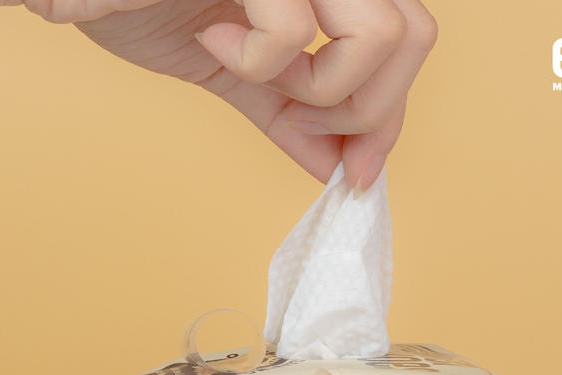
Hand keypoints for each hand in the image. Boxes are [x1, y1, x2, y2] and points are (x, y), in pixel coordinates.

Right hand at [27, 0, 438, 190]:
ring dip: (319, 88)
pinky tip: (213, 36)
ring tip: (257, 73)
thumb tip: (338, 169)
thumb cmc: (145, 6)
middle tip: (301, 117)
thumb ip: (289, 115)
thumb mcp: (236, 71)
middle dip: (368, 110)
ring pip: (380, 35)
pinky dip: (256, 60)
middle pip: (415, 38)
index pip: (409, 42)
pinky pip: (295, 32)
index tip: (357, 170)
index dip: (391, 114)